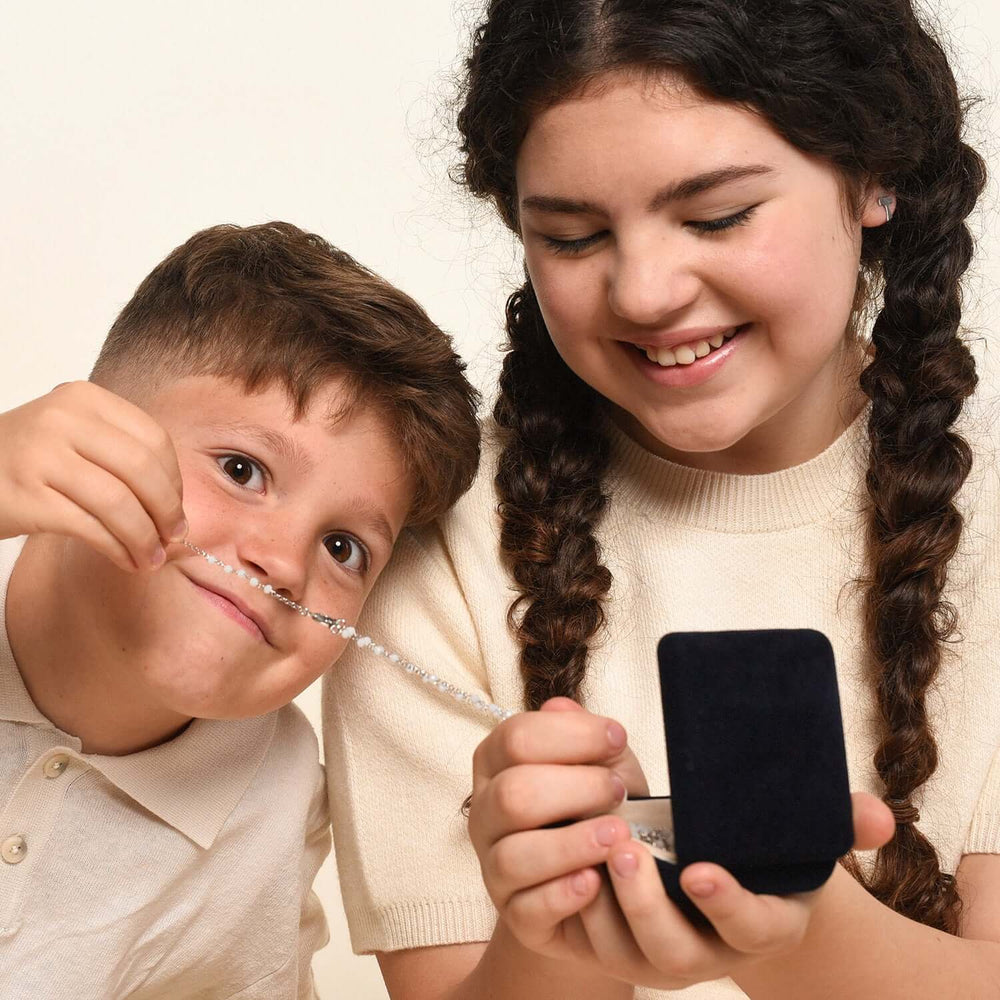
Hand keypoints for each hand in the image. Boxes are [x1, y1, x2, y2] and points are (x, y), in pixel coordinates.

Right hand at [0, 381, 185, 570]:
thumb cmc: (26, 459)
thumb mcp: (73, 436)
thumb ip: (120, 457)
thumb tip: (175, 509)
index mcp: (85, 399)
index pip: (154, 439)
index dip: (175, 480)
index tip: (177, 508)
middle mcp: (63, 420)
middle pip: (142, 470)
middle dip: (167, 511)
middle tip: (174, 537)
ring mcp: (40, 456)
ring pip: (119, 503)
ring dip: (144, 538)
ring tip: (151, 558)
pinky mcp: (25, 497)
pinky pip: (90, 528)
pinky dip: (117, 549)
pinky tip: (125, 560)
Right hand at [468, 698, 648, 955]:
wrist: (606, 879)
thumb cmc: (600, 809)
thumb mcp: (603, 765)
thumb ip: (585, 736)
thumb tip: (562, 707)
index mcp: (499, 763)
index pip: (516, 737)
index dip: (571, 735)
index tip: (617, 738)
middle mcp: (486, 813)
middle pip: (513, 794)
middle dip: (575, 788)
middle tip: (619, 792)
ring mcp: (494, 868)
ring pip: (513, 856)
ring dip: (572, 844)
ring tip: (618, 836)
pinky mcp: (515, 917)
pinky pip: (527, 909)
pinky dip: (563, 894)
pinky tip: (594, 882)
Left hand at [553, 792, 894, 989]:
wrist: (719, 874)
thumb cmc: (761, 852)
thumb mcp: (799, 838)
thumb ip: (837, 823)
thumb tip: (877, 816)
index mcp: (760, 925)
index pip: (750, 929)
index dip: (727, 904)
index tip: (698, 869)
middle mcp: (708, 953)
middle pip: (672, 952)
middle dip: (646, 903)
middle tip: (625, 846)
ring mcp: (657, 955)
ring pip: (621, 951)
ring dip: (601, 903)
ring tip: (588, 846)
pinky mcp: (615, 947)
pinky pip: (586, 943)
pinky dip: (571, 904)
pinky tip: (564, 857)